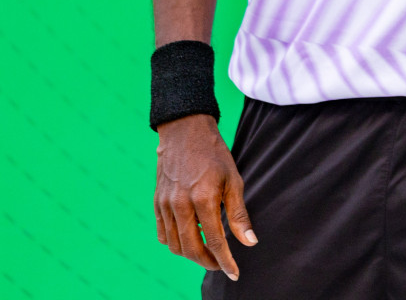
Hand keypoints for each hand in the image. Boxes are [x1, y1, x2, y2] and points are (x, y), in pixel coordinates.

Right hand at [154, 114, 254, 279]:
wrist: (185, 132)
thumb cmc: (215, 154)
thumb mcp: (234, 180)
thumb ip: (239, 214)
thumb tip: (249, 242)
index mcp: (204, 199)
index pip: (214, 241)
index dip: (225, 261)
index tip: (234, 273)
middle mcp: (181, 205)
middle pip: (192, 248)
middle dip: (208, 262)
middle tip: (221, 264)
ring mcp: (165, 205)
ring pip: (175, 245)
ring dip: (191, 254)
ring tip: (207, 253)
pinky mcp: (157, 203)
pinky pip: (163, 234)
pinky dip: (176, 243)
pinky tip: (189, 240)